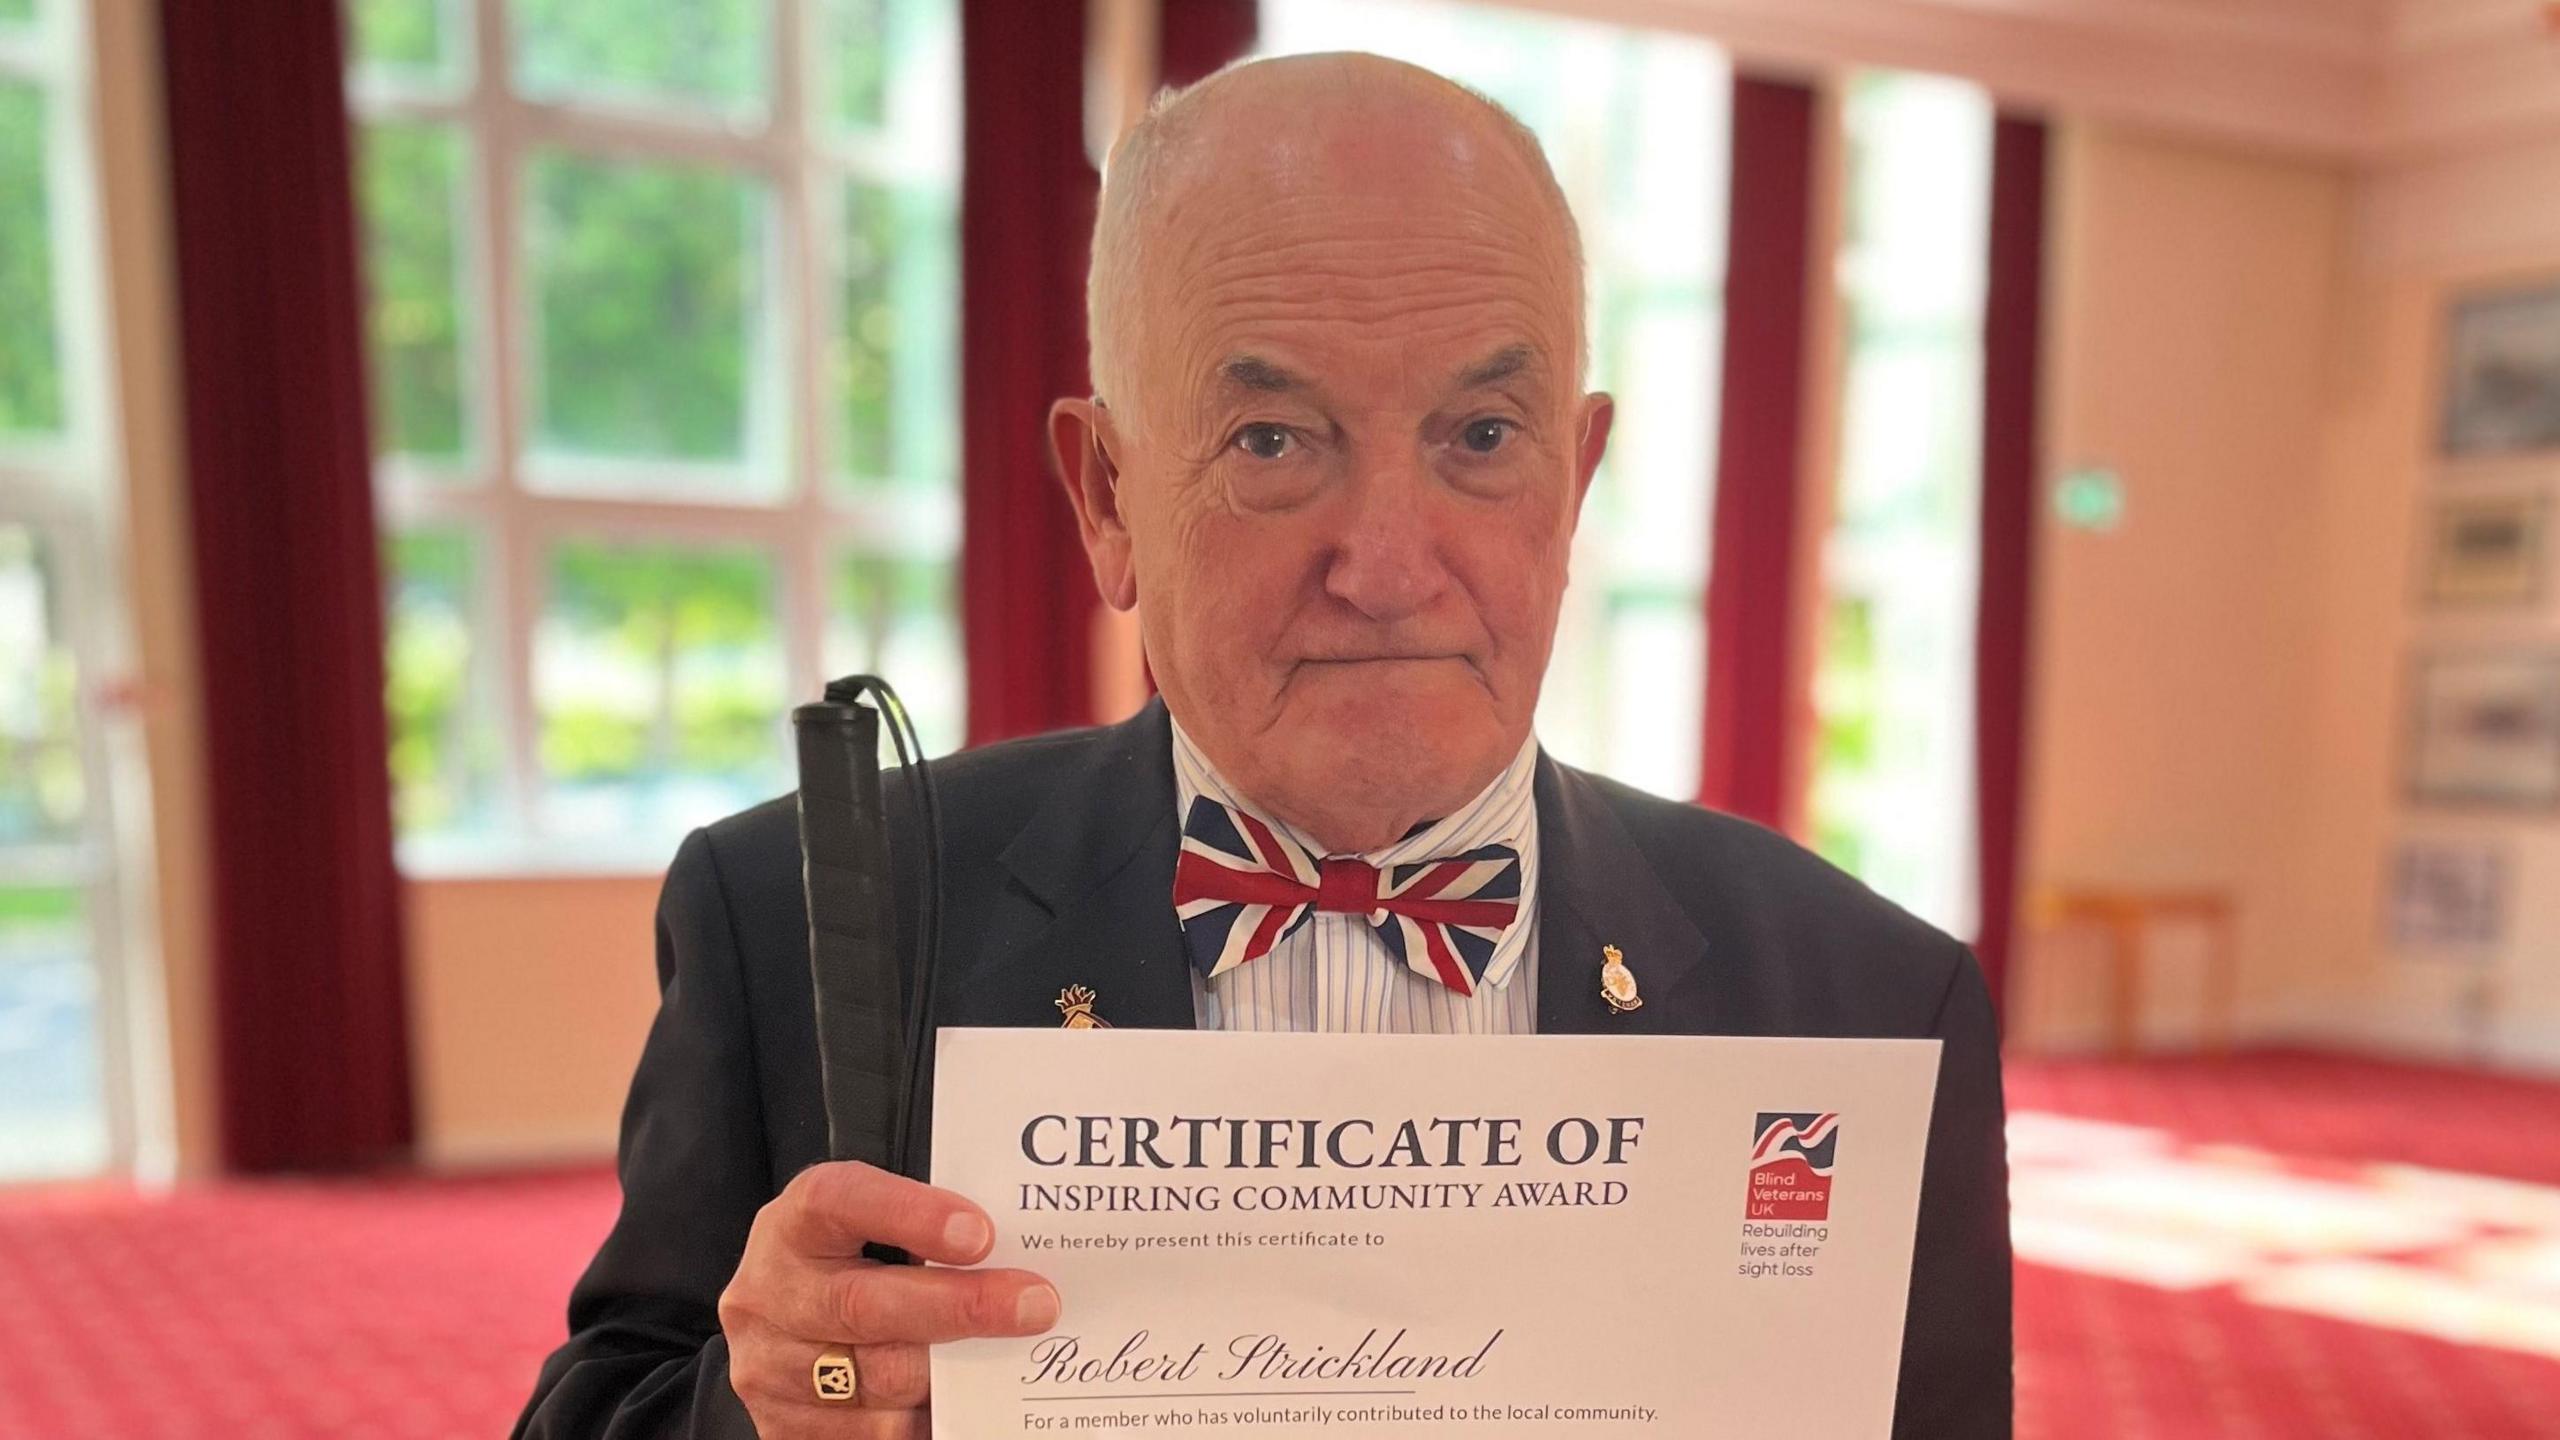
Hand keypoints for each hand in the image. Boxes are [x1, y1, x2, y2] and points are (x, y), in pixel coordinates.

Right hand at [720, 1161, 1059, 1436]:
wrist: (780, 1322)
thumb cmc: (845, 1261)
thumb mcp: (866, 1226)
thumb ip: (921, 1228)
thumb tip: (1014, 1251)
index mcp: (794, 1224)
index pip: (842, 1202)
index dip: (911, 1215)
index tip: (979, 1233)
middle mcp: (769, 1293)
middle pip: (866, 1305)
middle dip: (962, 1306)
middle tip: (1035, 1304)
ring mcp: (769, 1365)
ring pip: (877, 1380)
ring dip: (949, 1375)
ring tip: (998, 1360)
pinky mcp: (782, 1426)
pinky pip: (868, 1434)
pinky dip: (922, 1421)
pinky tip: (956, 1404)